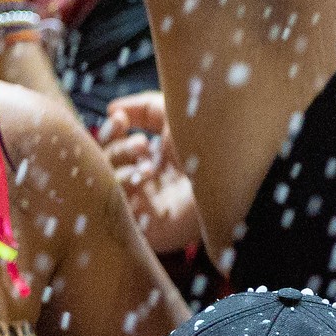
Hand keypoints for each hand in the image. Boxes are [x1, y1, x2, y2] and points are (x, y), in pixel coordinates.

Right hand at [99, 92, 201, 255]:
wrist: (232, 180)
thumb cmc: (210, 143)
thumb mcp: (177, 114)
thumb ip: (143, 107)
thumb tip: (112, 109)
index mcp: (156, 158)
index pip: (114, 145)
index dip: (111, 130)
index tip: (120, 118)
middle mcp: (147, 181)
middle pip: (104, 164)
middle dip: (118, 147)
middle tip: (142, 144)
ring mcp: (143, 206)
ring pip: (105, 184)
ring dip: (119, 166)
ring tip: (148, 164)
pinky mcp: (143, 228)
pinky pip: (113, 209)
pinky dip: (120, 187)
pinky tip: (142, 179)